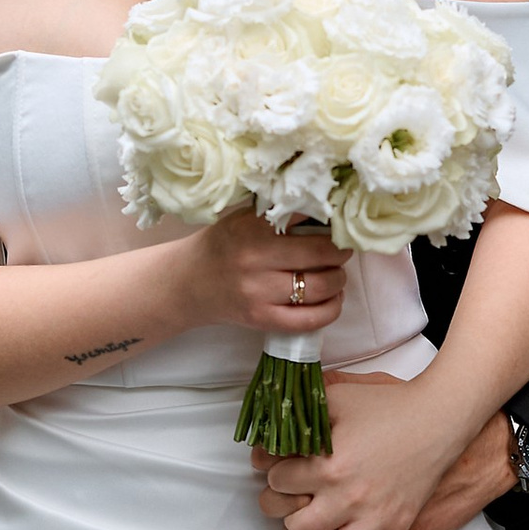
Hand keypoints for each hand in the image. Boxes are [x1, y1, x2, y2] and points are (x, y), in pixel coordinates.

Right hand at [184, 212, 347, 337]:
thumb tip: (330, 210)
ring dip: (339, 280)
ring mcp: (258, 292)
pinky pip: (310, 319)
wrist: (187, 284)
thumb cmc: (222, 246)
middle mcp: (254, 258)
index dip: (332, 218)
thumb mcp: (244, 219)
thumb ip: (280, 214)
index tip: (339, 221)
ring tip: (336, 274)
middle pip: (321, 253)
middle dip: (340, 252)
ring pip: (321, 286)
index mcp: (252, 226)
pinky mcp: (261, 319)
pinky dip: (331, 309)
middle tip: (341, 250)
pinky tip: (332, 299)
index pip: (307, 215)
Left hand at [255, 379, 508, 529]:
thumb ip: (304, 408)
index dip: (272, 474)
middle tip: (288, 507)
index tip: (276, 471)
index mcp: (331, 466)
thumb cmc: (391, 405)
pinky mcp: (398, 528)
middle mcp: (350, 499)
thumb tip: (276, 421)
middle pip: (298, 528)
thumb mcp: (340, 396)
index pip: (279, 483)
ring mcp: (376, 519)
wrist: (440, 418)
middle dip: (285, 518)